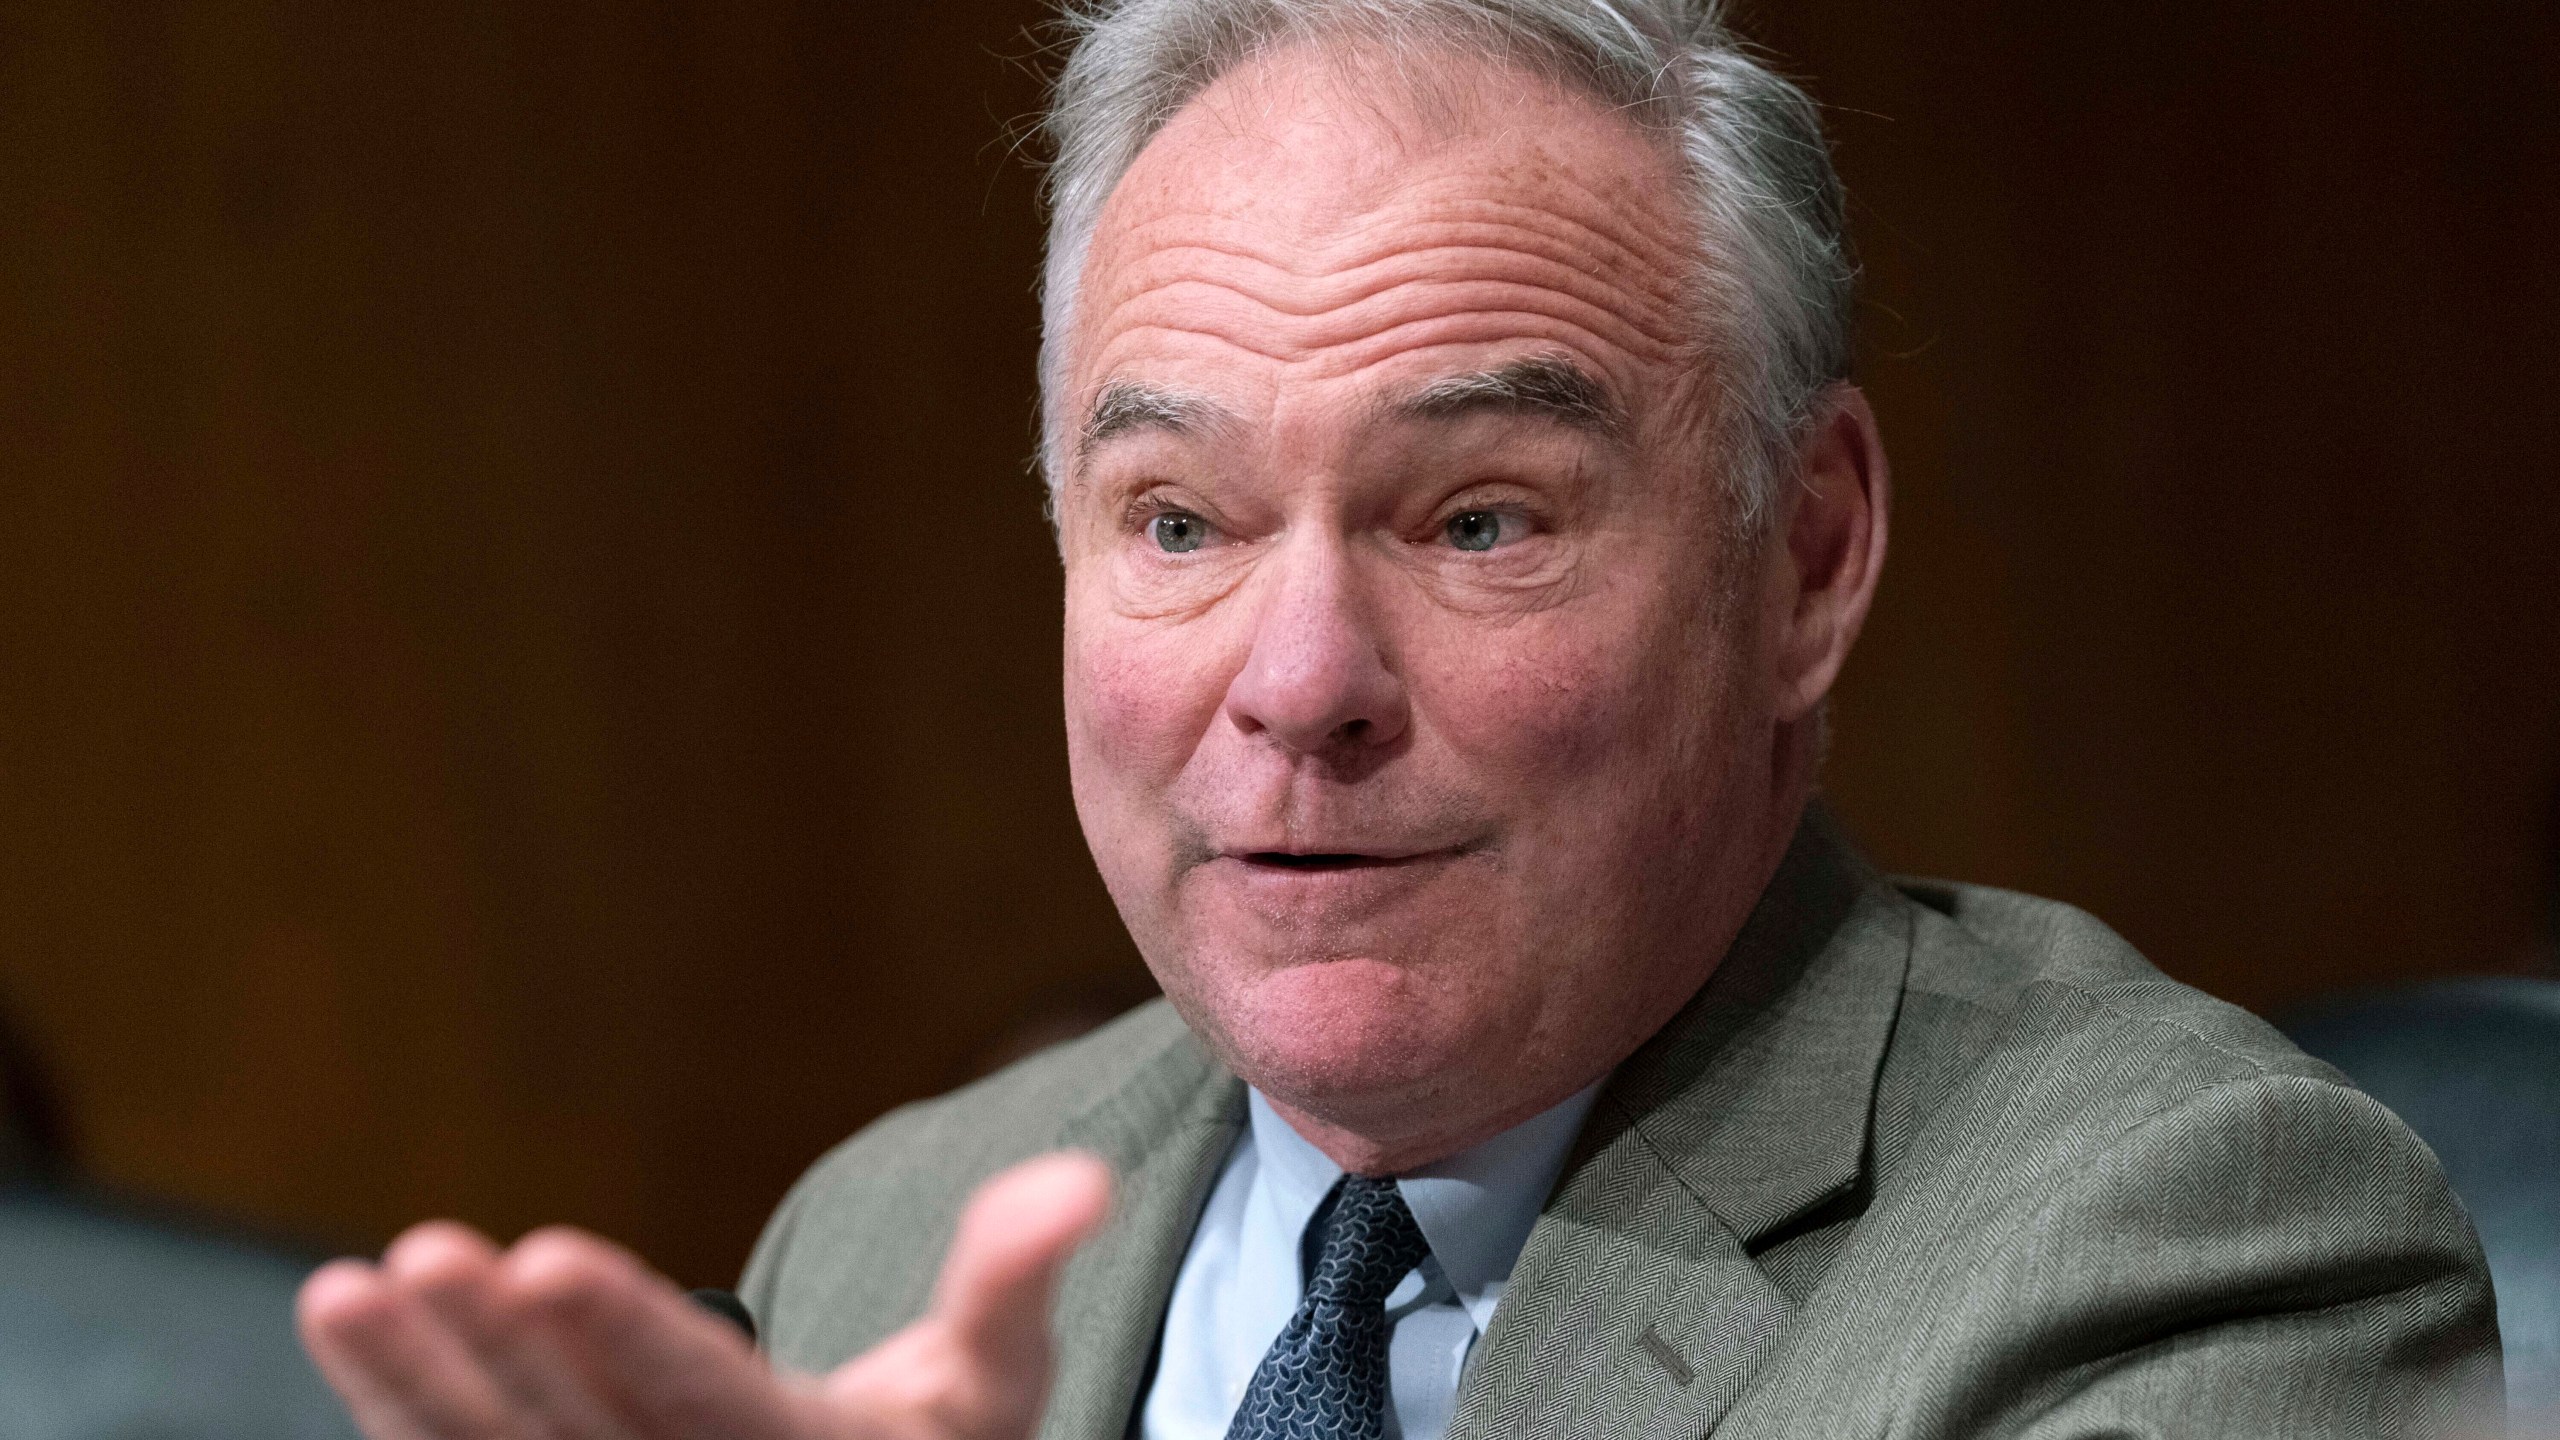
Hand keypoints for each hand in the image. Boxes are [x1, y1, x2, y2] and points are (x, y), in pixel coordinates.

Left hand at [298, 1151, 1113, 1439]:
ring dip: (415, 1383)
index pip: (699, 1398)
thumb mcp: (990, 1386)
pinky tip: (356, 1332)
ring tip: (347, 1290)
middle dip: (491, 1350)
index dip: (623, 1333)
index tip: (544, 1256)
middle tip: (422, 1257)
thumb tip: (1083, 1177)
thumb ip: (1014, 1279)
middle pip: (573, 1436)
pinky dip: (404, 1416)